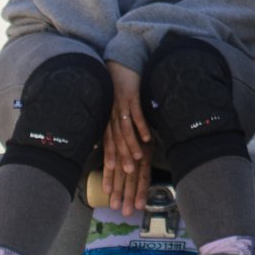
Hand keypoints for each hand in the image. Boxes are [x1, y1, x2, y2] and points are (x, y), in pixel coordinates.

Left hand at [100, 63, 150, 212]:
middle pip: (115, 144)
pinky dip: (141, 127)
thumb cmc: (118, 90)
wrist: (119, 64)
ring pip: (124, 131)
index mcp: (107, 123)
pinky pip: (136, 114)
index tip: (109, 189)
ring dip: (130, 147)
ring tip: (136, 162)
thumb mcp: (112, 112)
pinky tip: (147, 138)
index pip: (107, 150)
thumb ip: (113, 130)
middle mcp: (111, 118)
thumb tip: (111, 150)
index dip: (108, 169)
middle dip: (119, 163)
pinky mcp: (131, 97)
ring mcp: (120, 107)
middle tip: (124, 178)